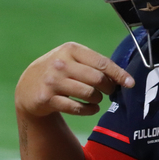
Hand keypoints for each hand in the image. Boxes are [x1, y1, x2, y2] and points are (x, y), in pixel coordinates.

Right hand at [15, 42, 134, 117]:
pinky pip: (77, 108)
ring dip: (98, 99)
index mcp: (71, 49)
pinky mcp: (47, 98)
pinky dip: (89, 110)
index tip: (130, 83)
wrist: (28, 86)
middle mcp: (61, 63)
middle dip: (108, 87)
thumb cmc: (60, 70)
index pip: (102, 62)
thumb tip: (122, 77)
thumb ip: (94, 64)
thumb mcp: (72, 58)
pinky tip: (91, 108)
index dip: (118, 74)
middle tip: (109, 91)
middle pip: (97, 79)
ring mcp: (53, 81)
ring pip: (89, 93)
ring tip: (97, 98)